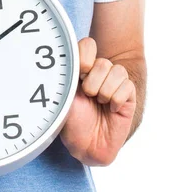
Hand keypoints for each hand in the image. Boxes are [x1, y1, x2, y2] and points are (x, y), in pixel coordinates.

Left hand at [60, 38, 136, 165]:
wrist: (85, 145)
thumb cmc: (71, 122)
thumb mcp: (64, 95)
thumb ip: (69, 74)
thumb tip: (75, 58)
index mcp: (80, 71)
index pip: (88, 45)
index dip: (85, 55)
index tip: (80, 70)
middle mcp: (98, 76)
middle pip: (102, 61)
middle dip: (93, 81)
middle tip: (88, 96)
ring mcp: (114, 85)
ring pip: (117, 71)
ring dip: (105, 90)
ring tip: (99, 103)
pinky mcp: (128, 97)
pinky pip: (127, 86)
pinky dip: (116, 99)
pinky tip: (111, 110)